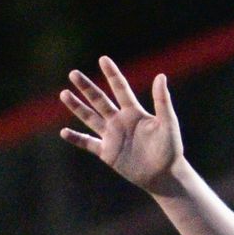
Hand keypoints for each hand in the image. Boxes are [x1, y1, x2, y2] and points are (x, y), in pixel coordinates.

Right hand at [55, 56, 185, 192]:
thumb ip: (162, 101)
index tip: (103, 59)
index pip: (120, 89)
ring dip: (77, 107)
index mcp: (134, 112)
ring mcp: (112, 136)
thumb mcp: (168, 123)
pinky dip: (76, 138)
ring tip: (64, 94)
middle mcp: (120, 121)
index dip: (112, 74)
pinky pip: (88, 143)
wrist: (164, 175)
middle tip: (73, 73)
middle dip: (86, 87)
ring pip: (90, 118)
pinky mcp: (107, 153)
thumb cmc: (170, 149)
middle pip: (100, 100)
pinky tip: (63, 132)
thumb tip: (161, 76)